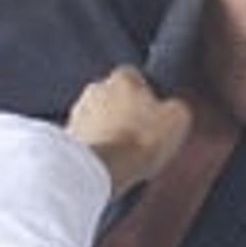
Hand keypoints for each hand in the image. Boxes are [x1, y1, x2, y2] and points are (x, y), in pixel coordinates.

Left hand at [66, 67, 191, 193]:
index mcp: (122, 78)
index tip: (154, 114)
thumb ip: (178, 106)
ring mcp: (77, 113)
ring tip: (123, 154)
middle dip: (124, 113)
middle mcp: (95, 88)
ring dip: (108, 131)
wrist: (100, 169)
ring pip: (97, 118)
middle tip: (140, 136)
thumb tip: (176, 109)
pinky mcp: (67, 138)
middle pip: (114, 97)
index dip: (147, 95)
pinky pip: (84, 139)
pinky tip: (106, 163)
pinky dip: (94, 148)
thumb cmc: (138, 141)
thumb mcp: (177, 120)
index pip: (136, 76)